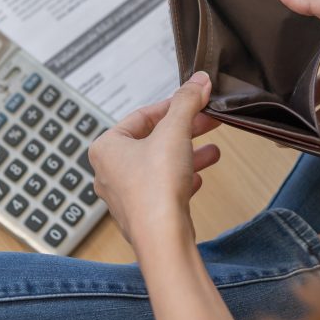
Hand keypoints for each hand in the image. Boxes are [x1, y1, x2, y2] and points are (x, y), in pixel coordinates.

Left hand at [89, 72, 220, 249]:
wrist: (162, 239)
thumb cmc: (156, 186)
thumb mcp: (175, 132)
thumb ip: (187, 103)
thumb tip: (198, 80)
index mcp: (105, 147)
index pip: (141, 116)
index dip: (172, 106)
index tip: (194, 100)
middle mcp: (109, 172)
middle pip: (152, 141)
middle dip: (184, 131)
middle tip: (209, 121)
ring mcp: (124, 196)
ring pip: (159, 166)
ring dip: (187, 155)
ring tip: (213, 151)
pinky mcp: (141, 215)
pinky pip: (162, 190)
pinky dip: (181, 180)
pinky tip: (197, 180)